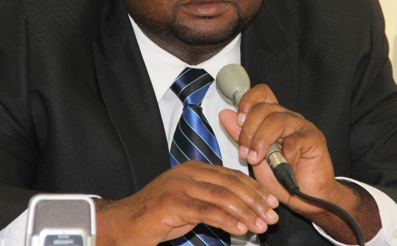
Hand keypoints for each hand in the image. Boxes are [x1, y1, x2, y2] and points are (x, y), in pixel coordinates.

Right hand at [95, 160, 278, 245]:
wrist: (124, 223)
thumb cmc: (157, 216)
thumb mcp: (189, 203)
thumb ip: (211, 200)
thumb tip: (242, 210)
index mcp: (194, 168)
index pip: (231, 175)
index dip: (254, 189)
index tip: (271, 202)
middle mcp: (188, 172)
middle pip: (230, 183)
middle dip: (255, 201)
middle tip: (272, 216)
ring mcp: (179, 185)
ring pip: (222, 196)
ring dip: (246, 212)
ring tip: (261, 225)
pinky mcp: (172, 202)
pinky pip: (206, 210)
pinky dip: (227, 220)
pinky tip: (240, 228)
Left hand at [219, 84, 380, 240]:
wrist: (306, 199)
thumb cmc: (281, 178)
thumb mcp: (254, 156)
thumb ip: (240, 136)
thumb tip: (224, 114)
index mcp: (273, 117)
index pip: (261, 93)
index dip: (247, 101)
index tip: (238, 121)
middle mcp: (288, 117)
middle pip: (264, 108)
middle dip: (248, 131)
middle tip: (244, 153)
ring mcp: (302, 126)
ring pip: (277, 120)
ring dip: (261, 141)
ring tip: (256, 159)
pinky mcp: (315, 139)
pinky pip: (294, 141)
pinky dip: (284, 157)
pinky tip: (283, 168)